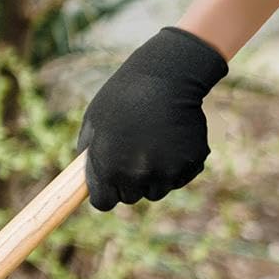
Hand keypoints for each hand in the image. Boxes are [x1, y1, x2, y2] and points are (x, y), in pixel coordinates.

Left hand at [75, 26, 228, 210]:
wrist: (166, 75)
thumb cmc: (123, 95)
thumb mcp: (93, 122)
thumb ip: (89, 154)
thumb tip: (88, 179)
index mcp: (108, 168)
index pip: (104, 203)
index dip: (107, 191)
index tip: (110, 181)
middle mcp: (137, 176)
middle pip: (132, 197)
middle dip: (131, 181)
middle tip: (134, 151)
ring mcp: (167, 172)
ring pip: (158, 188)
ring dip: (155, 174)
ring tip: (154, 141)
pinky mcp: (191, 163)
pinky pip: (181, 176)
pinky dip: (178, 164)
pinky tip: (172, 138)